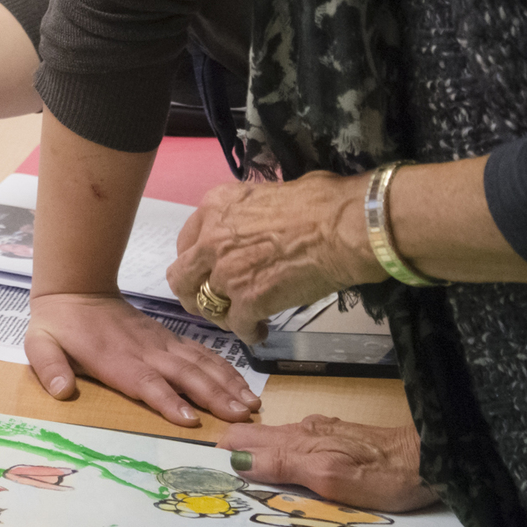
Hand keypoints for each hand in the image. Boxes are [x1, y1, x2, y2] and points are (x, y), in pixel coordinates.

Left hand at [24, 292, 259, 426]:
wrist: (76, 289)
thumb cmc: (58, 325)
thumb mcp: (39, 344)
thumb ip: (50, 367)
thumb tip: (62, 391)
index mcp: (115, 359)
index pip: (145, 382)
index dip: (167, 400)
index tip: (191, 420)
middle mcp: (145, 351)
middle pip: (184, 375)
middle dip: (214, 396)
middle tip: (241, 417)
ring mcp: (160, 343)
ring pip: (199, 363)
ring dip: (226, 384)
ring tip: (251, 405)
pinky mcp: (168, 339)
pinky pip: (200, 353)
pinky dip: (223, 368)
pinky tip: (241, 384)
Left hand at [164, 174, 375, 342]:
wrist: (344, 228)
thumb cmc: (321, 202)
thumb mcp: (267, 193)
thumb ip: (247, 212)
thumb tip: (258, 221)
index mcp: (215, 207)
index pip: (187, 243)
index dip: (197, 262)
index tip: (208, 272)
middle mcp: (212, 239)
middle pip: (182, 278)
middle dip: (194, 293)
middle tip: (212, 302)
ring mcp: (227, 272)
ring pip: (204, 305)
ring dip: (220, 315)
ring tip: (238, 320)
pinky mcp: (248, 301)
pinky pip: (237, 326)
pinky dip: (249, 333)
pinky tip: (261, 331)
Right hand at [221, 416, 436, 511]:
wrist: (429, 460)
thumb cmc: (382, 475)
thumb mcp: (331, 477)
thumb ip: (285, 466)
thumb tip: (238, 461)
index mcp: (298, 440)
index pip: (244, 442)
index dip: (222, 456)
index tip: (202, 474)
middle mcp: (304, 430)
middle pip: (254, 438)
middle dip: (230, 452)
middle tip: (210, 474)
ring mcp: (320, 432)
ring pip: (272, 440)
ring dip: (251, 453)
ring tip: (234, 471)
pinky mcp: (335, 439)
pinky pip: (293, 444)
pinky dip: (275, 454)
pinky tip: (277, 464)